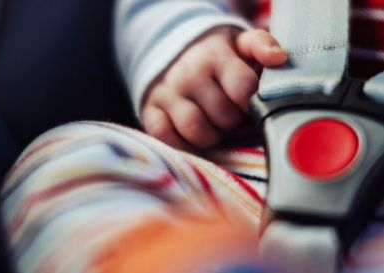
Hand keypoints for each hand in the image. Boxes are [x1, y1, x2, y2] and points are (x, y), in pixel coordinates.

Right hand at [141, 27, 286, 150]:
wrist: (173, 54)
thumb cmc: (215, 57)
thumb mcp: (238, 43)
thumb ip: (261, 45)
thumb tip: (278, 57)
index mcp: (214, 56)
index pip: (243, 88)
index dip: (251, 103)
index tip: (249, 104)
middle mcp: (188, 74)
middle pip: (223, 115)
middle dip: (233, 121)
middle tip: (231, 116)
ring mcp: (167, 93)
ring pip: (195, 129)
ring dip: (211, 137)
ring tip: (214, 129)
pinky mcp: (150, 110)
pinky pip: (165, 136)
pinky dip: (182, 145)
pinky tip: (193, 139)